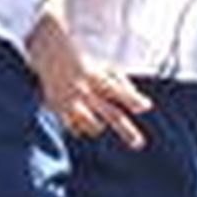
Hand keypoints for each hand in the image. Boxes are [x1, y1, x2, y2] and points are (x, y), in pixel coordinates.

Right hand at [26, 15, 151, 148]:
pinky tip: (82, 119)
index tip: (146, 106)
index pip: (118, 91)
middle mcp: (84, 90)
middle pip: (110, 114)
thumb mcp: (104, 66)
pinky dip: (82, 127)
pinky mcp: (57, 108)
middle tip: (139, 143)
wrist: (49, 53)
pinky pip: (74, 128)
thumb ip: (123, 83)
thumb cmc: (84, 62)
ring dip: (100, 127)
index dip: (132, 99)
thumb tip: (142, 106)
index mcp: (96, 76)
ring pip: (93, 126)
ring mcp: (70, 100)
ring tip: (99, 123)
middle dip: (126, 131)